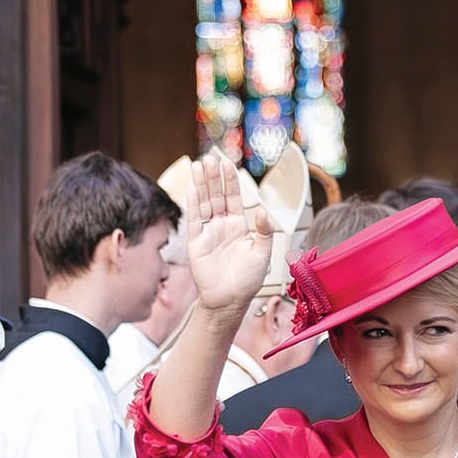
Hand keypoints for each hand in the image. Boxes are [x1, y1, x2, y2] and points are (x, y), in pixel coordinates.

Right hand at [183, 150, 273, 315]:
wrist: (231, 300)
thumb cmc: (248, 280)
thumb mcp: (262, 254)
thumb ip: (264, 231)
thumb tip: (264, 211)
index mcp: (238, 226)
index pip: (233, 198)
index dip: (230, 181)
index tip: (228, 163)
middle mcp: (222, 226)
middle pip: (217, 196)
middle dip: (214, 177)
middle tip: (211, 157)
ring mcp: (208, 233)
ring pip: (204, 203)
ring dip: (202, 184)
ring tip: (199, 165)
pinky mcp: (196, 243)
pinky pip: (194, 219)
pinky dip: (193, 203)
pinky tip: (192, 188)